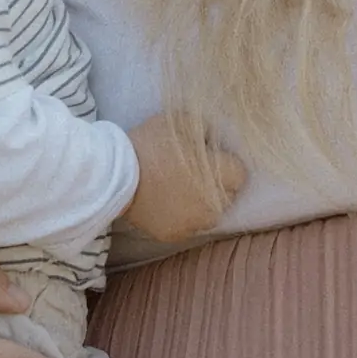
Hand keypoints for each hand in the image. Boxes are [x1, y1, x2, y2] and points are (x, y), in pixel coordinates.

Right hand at [122, 113, 248, 243]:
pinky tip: (170, 204)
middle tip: (197, 174)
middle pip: (228, 196)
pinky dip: (184, 218)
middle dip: (219, 185)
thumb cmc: (151, 144)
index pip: (240, 174)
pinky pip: (189, 227)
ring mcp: (193, 223)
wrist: (116, 174)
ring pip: (210, 215)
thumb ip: (206, 129)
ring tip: (184, 191)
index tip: (214, 159)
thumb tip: (215, 138)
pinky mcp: (174, 235)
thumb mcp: (182, 122)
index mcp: (220, 174)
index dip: (228, 164)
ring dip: (204, 204)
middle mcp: (213, 203)